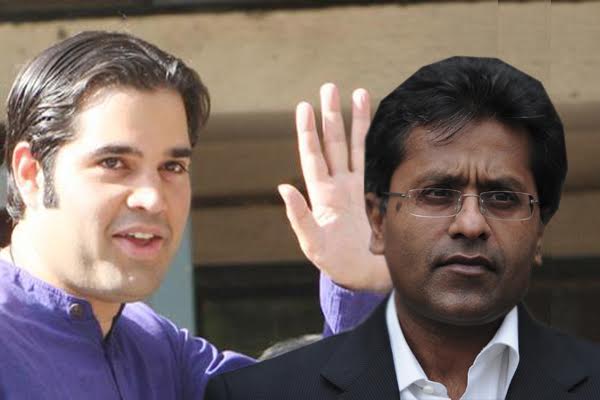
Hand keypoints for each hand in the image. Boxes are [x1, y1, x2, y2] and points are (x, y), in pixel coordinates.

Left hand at [278, 83, 391, 292]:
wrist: (362, 275)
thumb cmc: (335, 263)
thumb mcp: (312, 244)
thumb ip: (299, 217)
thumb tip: (283, 187)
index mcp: (321, 195)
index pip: (313, 157)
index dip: (308, 133)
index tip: (304, 107)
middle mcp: (336, 186)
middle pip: (333, 144)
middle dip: (331, 116)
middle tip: (329, 87)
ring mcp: (352, 188)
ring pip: (352, 147)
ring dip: (353, 121)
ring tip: (358, 93)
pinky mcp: (368, 194)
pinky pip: (368, 160)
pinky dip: (369, 141)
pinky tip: (370, 124)